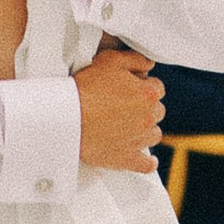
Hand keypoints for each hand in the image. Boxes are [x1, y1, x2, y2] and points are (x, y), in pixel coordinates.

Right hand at [76, 47, 162, 172]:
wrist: (67, 117)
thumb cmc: (86, 87)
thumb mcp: (110, 60)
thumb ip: (135, 59)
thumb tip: (150, 64)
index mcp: (148, 94)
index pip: (157, 88)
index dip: (143, 86)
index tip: (129, 89)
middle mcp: (149, 117)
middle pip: (156, 111)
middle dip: (144, 108)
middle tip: (123, 106)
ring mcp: (139, 140)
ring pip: (153, 135)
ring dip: (145, 131)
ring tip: (127, 127)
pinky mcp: (127, 158)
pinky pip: (146, 165)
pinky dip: (147, 162)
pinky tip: (146, 159)